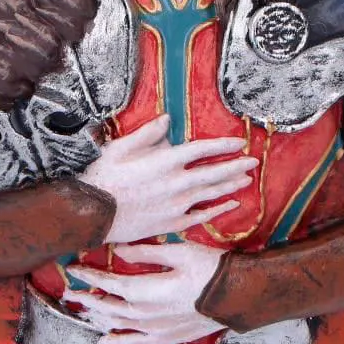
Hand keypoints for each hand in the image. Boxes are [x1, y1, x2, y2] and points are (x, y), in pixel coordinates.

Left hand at [68, 241, 224, 343]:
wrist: (238, 295)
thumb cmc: (211, 269)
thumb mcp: (180, 252)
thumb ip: (147, 254)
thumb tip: (120, 252)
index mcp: (148, 292)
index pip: (110, 285)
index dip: (91, 277)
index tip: (75, 269)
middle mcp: (148, 316)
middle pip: (109, 309)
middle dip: (88, 300)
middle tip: (70, 292)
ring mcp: (158, 330)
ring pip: (119, 327)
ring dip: (98, 318)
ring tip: (82, 311)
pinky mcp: (168, 338)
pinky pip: (136, 341)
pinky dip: (119, 339)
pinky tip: (105, 338)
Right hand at [78, 114, 257, 243]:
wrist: (90, 214)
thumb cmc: (101, 178)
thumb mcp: (120, 148)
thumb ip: (147, 134)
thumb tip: (167, 119)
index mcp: (164, 162)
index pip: (202, 150)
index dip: (223, 146)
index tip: (238, 143)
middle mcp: (176, 183)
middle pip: (214, 173)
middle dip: (236, 166)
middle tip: (253, 162)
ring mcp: (176, 206)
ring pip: (211, 194)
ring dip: (231, 185)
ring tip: (246, 179)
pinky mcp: (171, 223)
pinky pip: (201, 216)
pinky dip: (217, 210)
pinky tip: (229, 205)